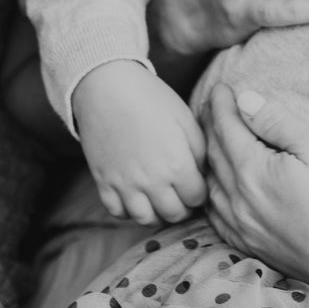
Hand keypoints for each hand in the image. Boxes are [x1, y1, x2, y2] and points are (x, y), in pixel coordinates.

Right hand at [73, 61, 205, 224]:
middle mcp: (151, 182)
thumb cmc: (152, 98)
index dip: (202, 192)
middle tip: (185, 195)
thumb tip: (204, 173)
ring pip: (146, 219)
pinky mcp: (104, 183)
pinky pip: (118, 213)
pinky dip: (129, 211)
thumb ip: (200, 150)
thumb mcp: (186, 119)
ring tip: (163, 199)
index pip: (197, 198)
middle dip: (184, 207)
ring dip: (159, 213)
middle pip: (174, 214)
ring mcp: (125, 185)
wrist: (108, 88)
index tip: (200, 184)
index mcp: (176, 165)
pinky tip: (138, 197)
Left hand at [201, 83, 308, 307]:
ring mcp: (243, 227)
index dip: (221, 104)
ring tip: (214, 137)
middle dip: (210, 125)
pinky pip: (217, 215)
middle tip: (212, 104)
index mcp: (252, 172)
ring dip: (208, 156)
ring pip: (211, 184)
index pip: (227, 128)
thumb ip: (277, 121)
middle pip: (214, 154)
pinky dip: (213, 191)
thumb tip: (245, 99)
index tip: (220, 86)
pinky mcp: (251, 246)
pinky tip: (220, 185)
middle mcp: (239, 201)